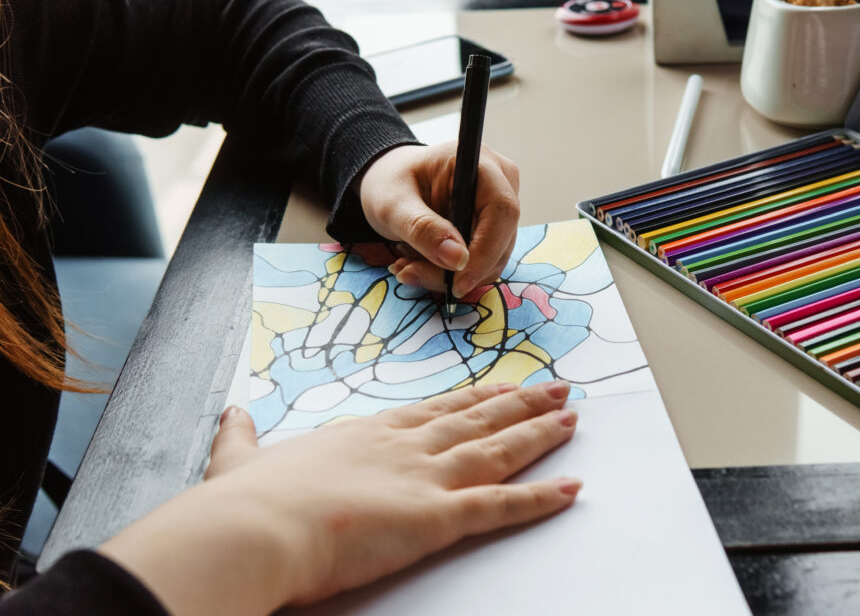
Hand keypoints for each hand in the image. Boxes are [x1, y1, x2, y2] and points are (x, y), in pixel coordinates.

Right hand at [100, 381, 578, 615]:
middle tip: (556, 388)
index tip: (497, 387)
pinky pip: (500, 506)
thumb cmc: (247, 501)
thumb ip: (242, 436)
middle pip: (475, 419)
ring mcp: (425, 477)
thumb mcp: (241, 459)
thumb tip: (232, 414)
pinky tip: (570, 489)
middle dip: (518, 404)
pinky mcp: (437, 517)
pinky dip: (539, 499)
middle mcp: (404, 446)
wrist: (253, 527)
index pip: (433, 410)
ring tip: (572, 418)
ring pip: (496, 450)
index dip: (471, 398)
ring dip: (538, 434)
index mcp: (367, 433)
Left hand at [358, 142, 519, 297]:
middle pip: (500, 239)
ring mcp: (500, 207)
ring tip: (407, 265)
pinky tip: (419, 263)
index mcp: (479, 164)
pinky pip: (483, 262)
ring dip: (449, 274)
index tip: (457, 283)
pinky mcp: (494, 229)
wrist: (389, 182)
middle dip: (459, 270)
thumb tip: (458, 260)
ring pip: (492, 258)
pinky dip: (451, 273)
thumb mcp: (393, 204)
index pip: (501, 211)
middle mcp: (501, 183)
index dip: (485, 251)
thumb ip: (422, 229)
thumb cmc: (390, 182)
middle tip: (410, 274)